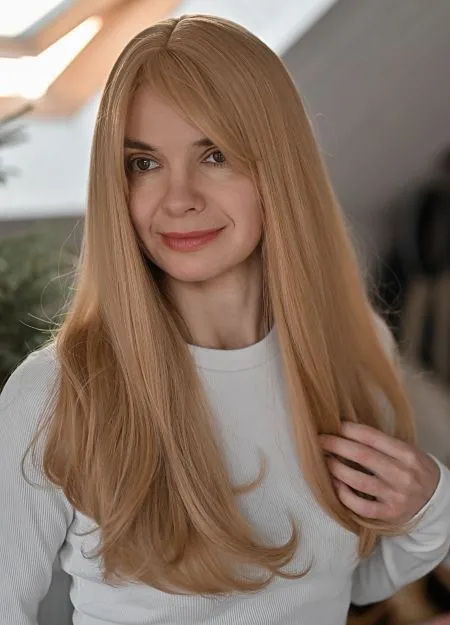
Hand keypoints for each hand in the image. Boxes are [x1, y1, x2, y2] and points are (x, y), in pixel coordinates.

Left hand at [319, 422, 440, 523]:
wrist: (437, 502)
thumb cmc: (415, 470)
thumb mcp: (407, 451)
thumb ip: (382, 443)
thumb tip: (347, 430)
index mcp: (407, 454)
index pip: (372, 437)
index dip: (349, 429)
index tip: (333, 425)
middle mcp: (403, 474)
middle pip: (362, 455)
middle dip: (336, 445)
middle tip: (320, 440)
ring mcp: (396, 496)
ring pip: (358, 480)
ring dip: (336, 469)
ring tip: (324, 461)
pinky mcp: (390, 514)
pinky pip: (361, 506)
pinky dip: (344, 495)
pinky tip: (335, 484)